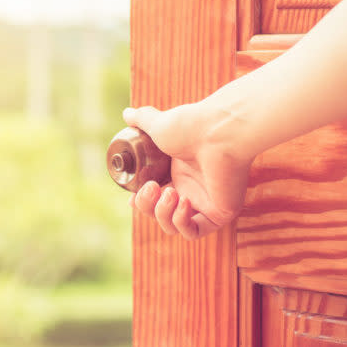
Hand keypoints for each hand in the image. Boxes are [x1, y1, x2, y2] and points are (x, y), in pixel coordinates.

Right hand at [123, 103, 252, 239]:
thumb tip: (127, 113)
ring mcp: (205, 203)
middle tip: (152, 187)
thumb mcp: (158, 124)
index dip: (140, 201)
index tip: (131, 197)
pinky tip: (183, 202)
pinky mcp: (219, 213)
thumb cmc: (191, 127)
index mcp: (178, 172)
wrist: (217, 132)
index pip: (154, 198)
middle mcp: (191, 189)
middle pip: (159, 214)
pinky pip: (194, 232)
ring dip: (164, 214)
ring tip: (170, 192)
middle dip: (147, 206)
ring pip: (174, 227)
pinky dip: (182, 222)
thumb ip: (142, 120)